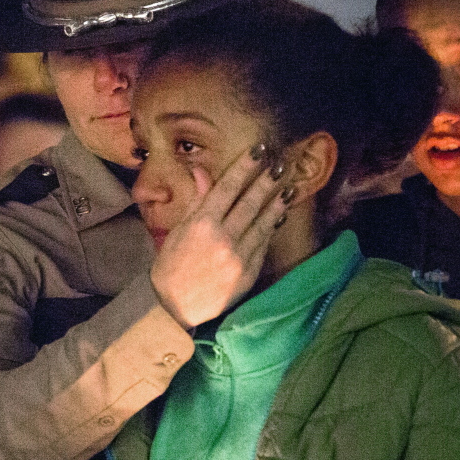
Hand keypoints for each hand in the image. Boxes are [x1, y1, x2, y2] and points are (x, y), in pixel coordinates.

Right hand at [150, 148, 287, 329]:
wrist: (176, 309)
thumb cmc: (170, 267)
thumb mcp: (177, 230)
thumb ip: (196, 201)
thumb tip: (203, 172)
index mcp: (201, 225)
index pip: (228, 188)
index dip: (244, 166)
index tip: (259, 150)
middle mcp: (223, 238)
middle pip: (251, 202)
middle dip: (267, 179)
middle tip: (281, 162)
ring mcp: (239, 257)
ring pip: (263, 222)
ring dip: (277, 202)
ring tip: (288, 186)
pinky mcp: (249, 273)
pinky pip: (263, 244)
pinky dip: (272, 228)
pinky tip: (278, 215)